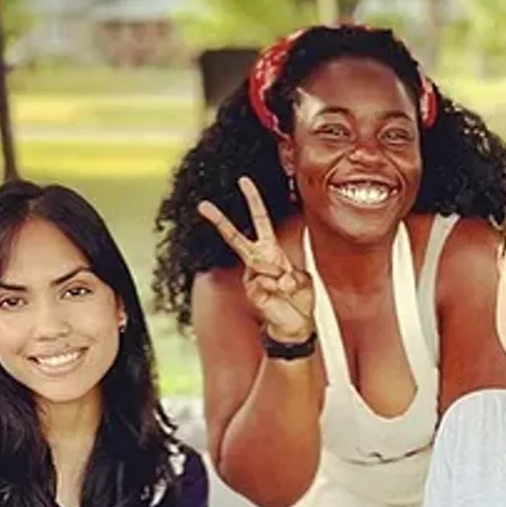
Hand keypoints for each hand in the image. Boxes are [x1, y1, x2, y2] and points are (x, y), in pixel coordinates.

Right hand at [197, 176, 314, 341]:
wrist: (294, 326)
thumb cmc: (299, 301)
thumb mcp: (304, 280)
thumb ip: (292, 274)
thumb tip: (278, 277)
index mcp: (271, 251)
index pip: (260, 220)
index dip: (253, 200)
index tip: (243, 180)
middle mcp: (257, 261)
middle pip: (235, 237)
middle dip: (219, 221)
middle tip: (202, 205)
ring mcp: (252, 276)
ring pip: (262, 266)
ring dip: (282, 279)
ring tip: (287, 291)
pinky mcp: (251, 291)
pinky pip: (265, 283)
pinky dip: (278, 290)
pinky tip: (280, 298)